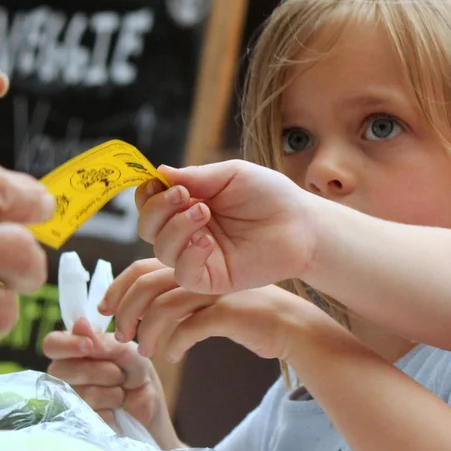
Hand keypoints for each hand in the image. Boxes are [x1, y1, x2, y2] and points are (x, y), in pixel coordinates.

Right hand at [43, 317, 178, 448]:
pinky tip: (116, 411)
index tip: (89, 346)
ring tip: (121, 394)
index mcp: (73, 352)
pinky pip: (91, 414)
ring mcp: (66, 402)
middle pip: (64, 370)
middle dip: (103, 371)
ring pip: (82, 394)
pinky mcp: (76, 425)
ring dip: (112, 393)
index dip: (68, 344)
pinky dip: (112, 411)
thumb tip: (80, 325)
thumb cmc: (139, 378)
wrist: (151, 414)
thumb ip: (107, 342)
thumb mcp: (132, 354)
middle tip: (120, 376)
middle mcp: (62, 375)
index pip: (53, 344)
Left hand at [105, 258, 324, 362]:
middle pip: (147, 284)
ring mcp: (216, 290)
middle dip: (125, 312)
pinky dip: (177, 343)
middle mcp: (203, 272)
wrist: (291, 326)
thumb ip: (179, 299)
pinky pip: (190, 328)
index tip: (104, 309)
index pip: (142, 267)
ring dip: (148, 332)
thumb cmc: (248, 316)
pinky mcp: (230, 312)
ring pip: (164, 306)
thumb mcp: (208, 301)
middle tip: (120, 336)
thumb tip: (139, 314)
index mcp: (193, 264)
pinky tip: (175, 354)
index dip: (117, 287)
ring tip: (146, 351)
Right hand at [128, 160, 315, 293]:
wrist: (303, 224)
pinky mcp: (213, 279)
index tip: (164, 183)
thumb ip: (195, 176)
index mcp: (189, 204)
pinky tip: (207, 241)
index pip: (150, 203)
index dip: (148, 194)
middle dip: (158, 209)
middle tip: (185, 196)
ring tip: (205, 212)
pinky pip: (183, 274)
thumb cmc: (272, 196)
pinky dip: (188, 256)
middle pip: (148, 227)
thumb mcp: (232, 175)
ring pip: (161, 250)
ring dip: (175, 228)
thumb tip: (157, 172)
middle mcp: (189, 231)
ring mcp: (199, 256)